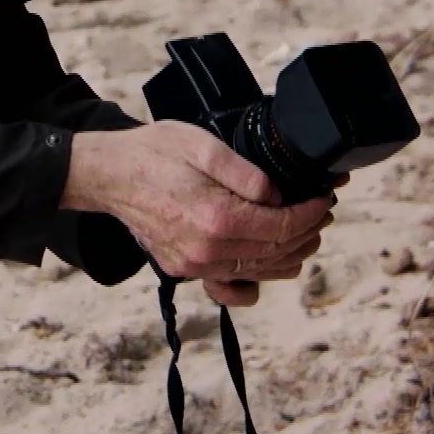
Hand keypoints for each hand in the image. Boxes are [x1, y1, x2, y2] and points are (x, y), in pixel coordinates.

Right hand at [61, 123, 334, 303]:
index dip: (311, 214)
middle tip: (320, 213)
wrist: (109, 175)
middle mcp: (207, 250)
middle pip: (276, 253)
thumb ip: (246, 173)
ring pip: (258, 273)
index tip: (325, 200)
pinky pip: (228, 288)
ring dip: (287, 255)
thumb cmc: (153, 153)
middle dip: (307, 232)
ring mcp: (193, 265)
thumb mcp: (203, 145)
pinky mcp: (183, 269)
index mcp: (217, 218)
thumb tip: (277, 196)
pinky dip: (252, 284)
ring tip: (302, 232)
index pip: (283, 227)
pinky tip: (264, 267)